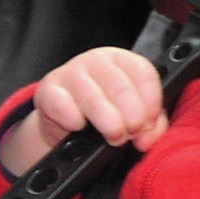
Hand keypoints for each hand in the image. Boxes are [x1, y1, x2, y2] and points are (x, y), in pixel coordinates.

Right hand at [0, 47, 167, 174]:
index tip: (149, 123)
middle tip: (132, 134)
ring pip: (94, 99)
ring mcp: (71, 72)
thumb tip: (147, 138)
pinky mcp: (48, 90)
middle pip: (121, 88)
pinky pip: (63, 106)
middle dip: (132, 117)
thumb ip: (151, 125)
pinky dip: (74, 121)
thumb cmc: (106, 114)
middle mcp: (97, 60)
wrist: (65, 125)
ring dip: (108, 123)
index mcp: (123, 60)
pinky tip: (80, 127)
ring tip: (114, 137)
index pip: (144, 74)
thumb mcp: (133, 115)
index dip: (151, 103)